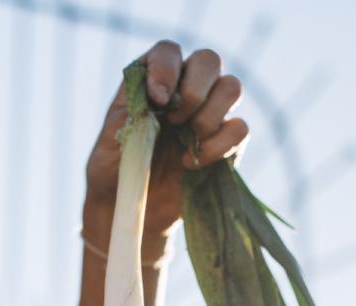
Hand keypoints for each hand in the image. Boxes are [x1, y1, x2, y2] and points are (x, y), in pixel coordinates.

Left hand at [83, 41, 249, 262]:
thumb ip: (136, 110)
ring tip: (185, 142)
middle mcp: (185, 88)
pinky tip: (192, 164)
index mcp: (153, 79)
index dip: (167, 69)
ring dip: (208, 116)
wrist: (129, 205)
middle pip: (209, 60)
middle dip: (194, 91)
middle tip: (173, 122)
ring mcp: (209, 113)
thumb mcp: (115, 135)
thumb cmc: (116, 167)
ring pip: (232, 87)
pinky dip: (219, 145)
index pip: (169, 51)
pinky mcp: (226, 143)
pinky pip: (241, 128)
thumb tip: (163, 99)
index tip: (156, 101)